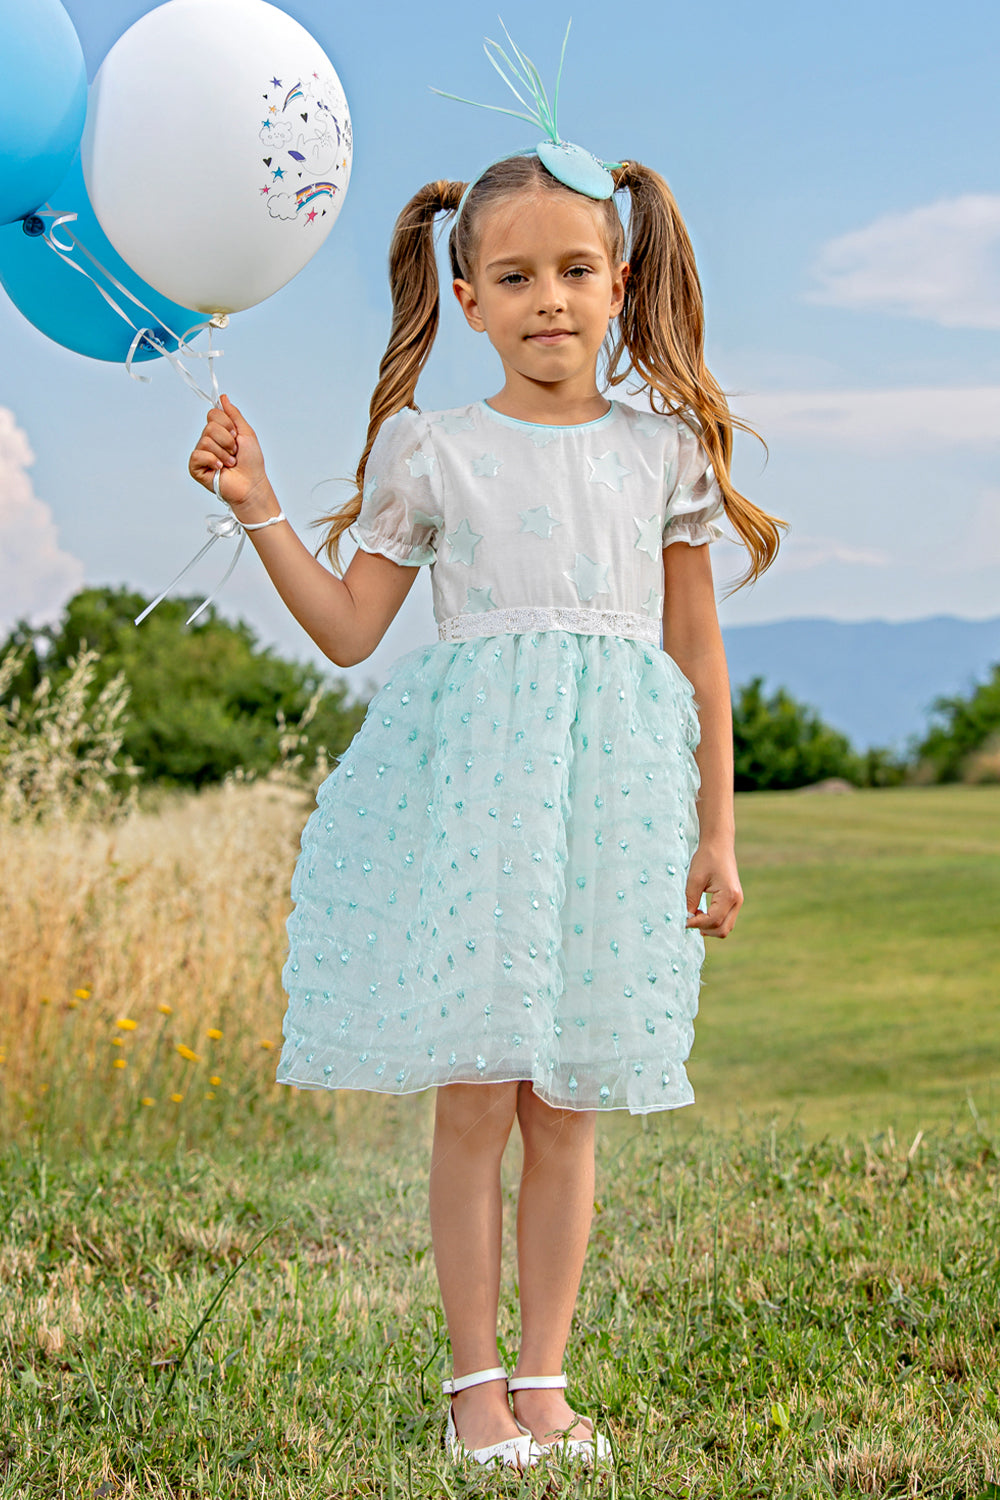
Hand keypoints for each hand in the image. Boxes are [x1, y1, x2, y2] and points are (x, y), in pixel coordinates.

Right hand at [188, 394, 269, 509]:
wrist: (252, 483)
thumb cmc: (251, 462)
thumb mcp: (246, 433)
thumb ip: (234, 414)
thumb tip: (223, 397)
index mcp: (218, 431)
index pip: (213, 414)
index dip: (226, 423)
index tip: (235, 435)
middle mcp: (208, 440)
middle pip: (210, 427)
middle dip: (227, 441)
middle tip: (234, 452)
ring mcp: (201, 454)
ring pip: (206, 441)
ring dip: (224, 453)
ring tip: (230, 463)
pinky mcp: (195, 467)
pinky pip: (198, 455)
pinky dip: (213, 461)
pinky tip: (220, 469)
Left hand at [685, 842, 742, 938]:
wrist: (719, 844)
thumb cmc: (707, 858)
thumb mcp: (694, 879)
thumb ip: (690, 900)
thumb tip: (685, 918)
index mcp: (729, 895)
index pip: (713, 920)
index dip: (696, 923)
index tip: (682, 920)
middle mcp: (737, 901)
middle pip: (722, 929)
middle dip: (704, 929)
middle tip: (689, 919)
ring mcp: (738, 902)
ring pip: (726, 927)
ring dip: (709, 927)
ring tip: (694, 915)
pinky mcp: (734, 900)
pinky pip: (726, 919)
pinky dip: (714, 921)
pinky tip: (700, 912)